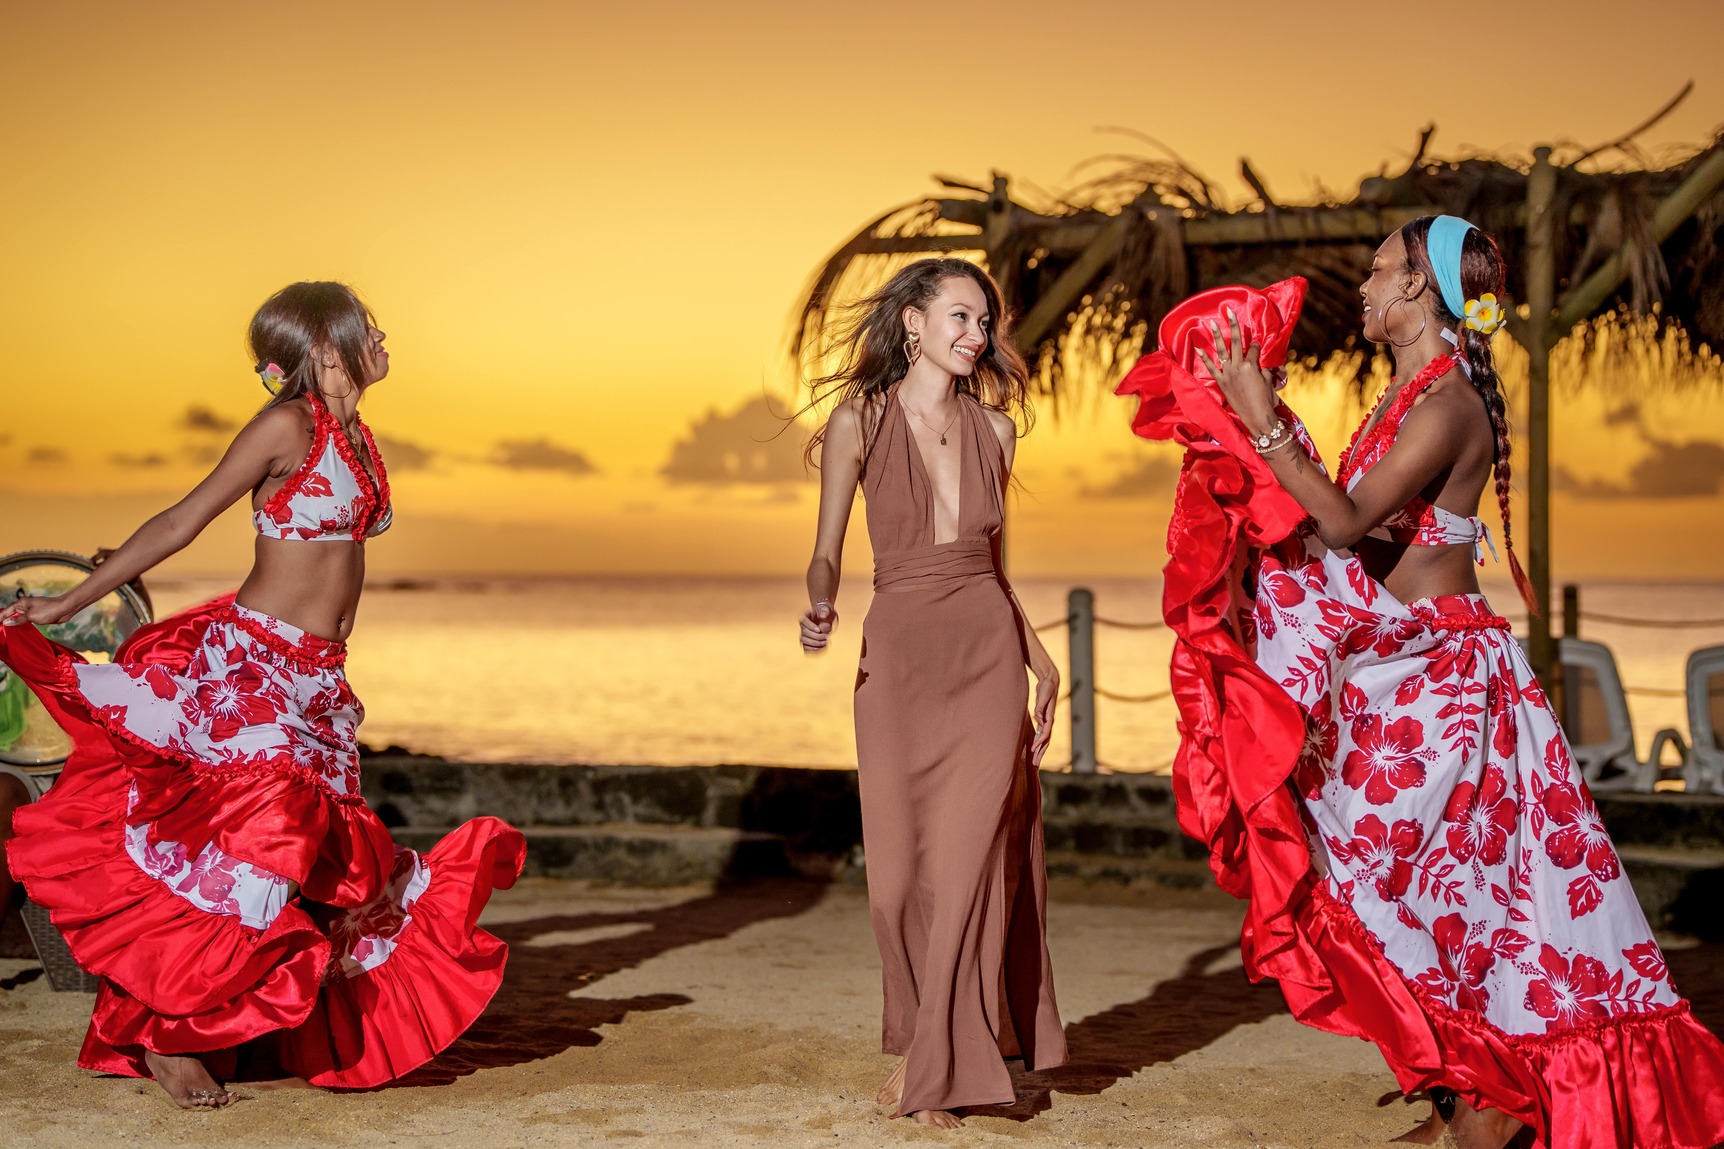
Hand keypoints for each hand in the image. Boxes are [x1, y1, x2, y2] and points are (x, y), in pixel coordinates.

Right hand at [1, 594, 76, 627]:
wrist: (65, 609)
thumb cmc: (49, 610)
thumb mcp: (31, 616)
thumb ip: (18, 620)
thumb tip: (6, 622)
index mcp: (20, 603)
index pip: (5, 611)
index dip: (0, 618)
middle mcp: (23, 606)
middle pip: (10, 614)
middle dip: (4, 621)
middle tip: (0, 631)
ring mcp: (30, 611)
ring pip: (17, 618)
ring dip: (12, 624)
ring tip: (5, 633)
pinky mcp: (36, 616)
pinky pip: (25, 621)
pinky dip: (20, 625)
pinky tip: (17, 631)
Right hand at [800, 599, 836, 652]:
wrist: (826, 618)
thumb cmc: (826, 612)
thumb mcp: (827, 609)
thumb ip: (825, 611)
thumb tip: (822, 616)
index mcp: (804, 615)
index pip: (803, 620)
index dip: (810, 626)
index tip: (819, 630)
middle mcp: (802, 625)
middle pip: (803, 632)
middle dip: (816, 636)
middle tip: (827, 636)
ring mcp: (803, 634)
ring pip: (803, 641)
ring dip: (815, 644)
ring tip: (825, 642)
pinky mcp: (806, 641)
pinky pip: (806, 648)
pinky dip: (813, 649)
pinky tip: (822, 647)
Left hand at [1030, 668, 1058, 768]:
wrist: (1050, 682)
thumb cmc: (1047, 687)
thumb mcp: (1043, 695)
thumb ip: (1040, 707)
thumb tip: (1039, 719)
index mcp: (1049, 717)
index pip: (1045, 733)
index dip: (1039, 742)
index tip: (1033, 749)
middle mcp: (1049, 721)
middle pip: (1046, 740)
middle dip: (1040, 752)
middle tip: (1035, 764)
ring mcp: (1047, 721)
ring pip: (1044, 739)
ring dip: (1039, 750)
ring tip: (1034, 761)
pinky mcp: (1043, 719)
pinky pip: (1041, 734)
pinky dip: (1038, 742)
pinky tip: (1034, 748)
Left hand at [1194, 307, 1275, 431]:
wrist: (1257, 418)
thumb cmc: (1266, 400)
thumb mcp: (1269, 381)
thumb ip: (1264, 369)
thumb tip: (1262, 363)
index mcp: (1251, 365)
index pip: (1253, 349)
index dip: (1256, 345)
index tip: (1256, 343)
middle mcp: (1237, 366)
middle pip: (1236, 342)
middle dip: (1233, 325)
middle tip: (1228, 312)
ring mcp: (1228, 374)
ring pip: (1222, 351)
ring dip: (1217, 336)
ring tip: (1213, 323)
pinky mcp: (1221, 382)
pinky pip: (1211, 367)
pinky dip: (1204, 358)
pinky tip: (1199, 347)